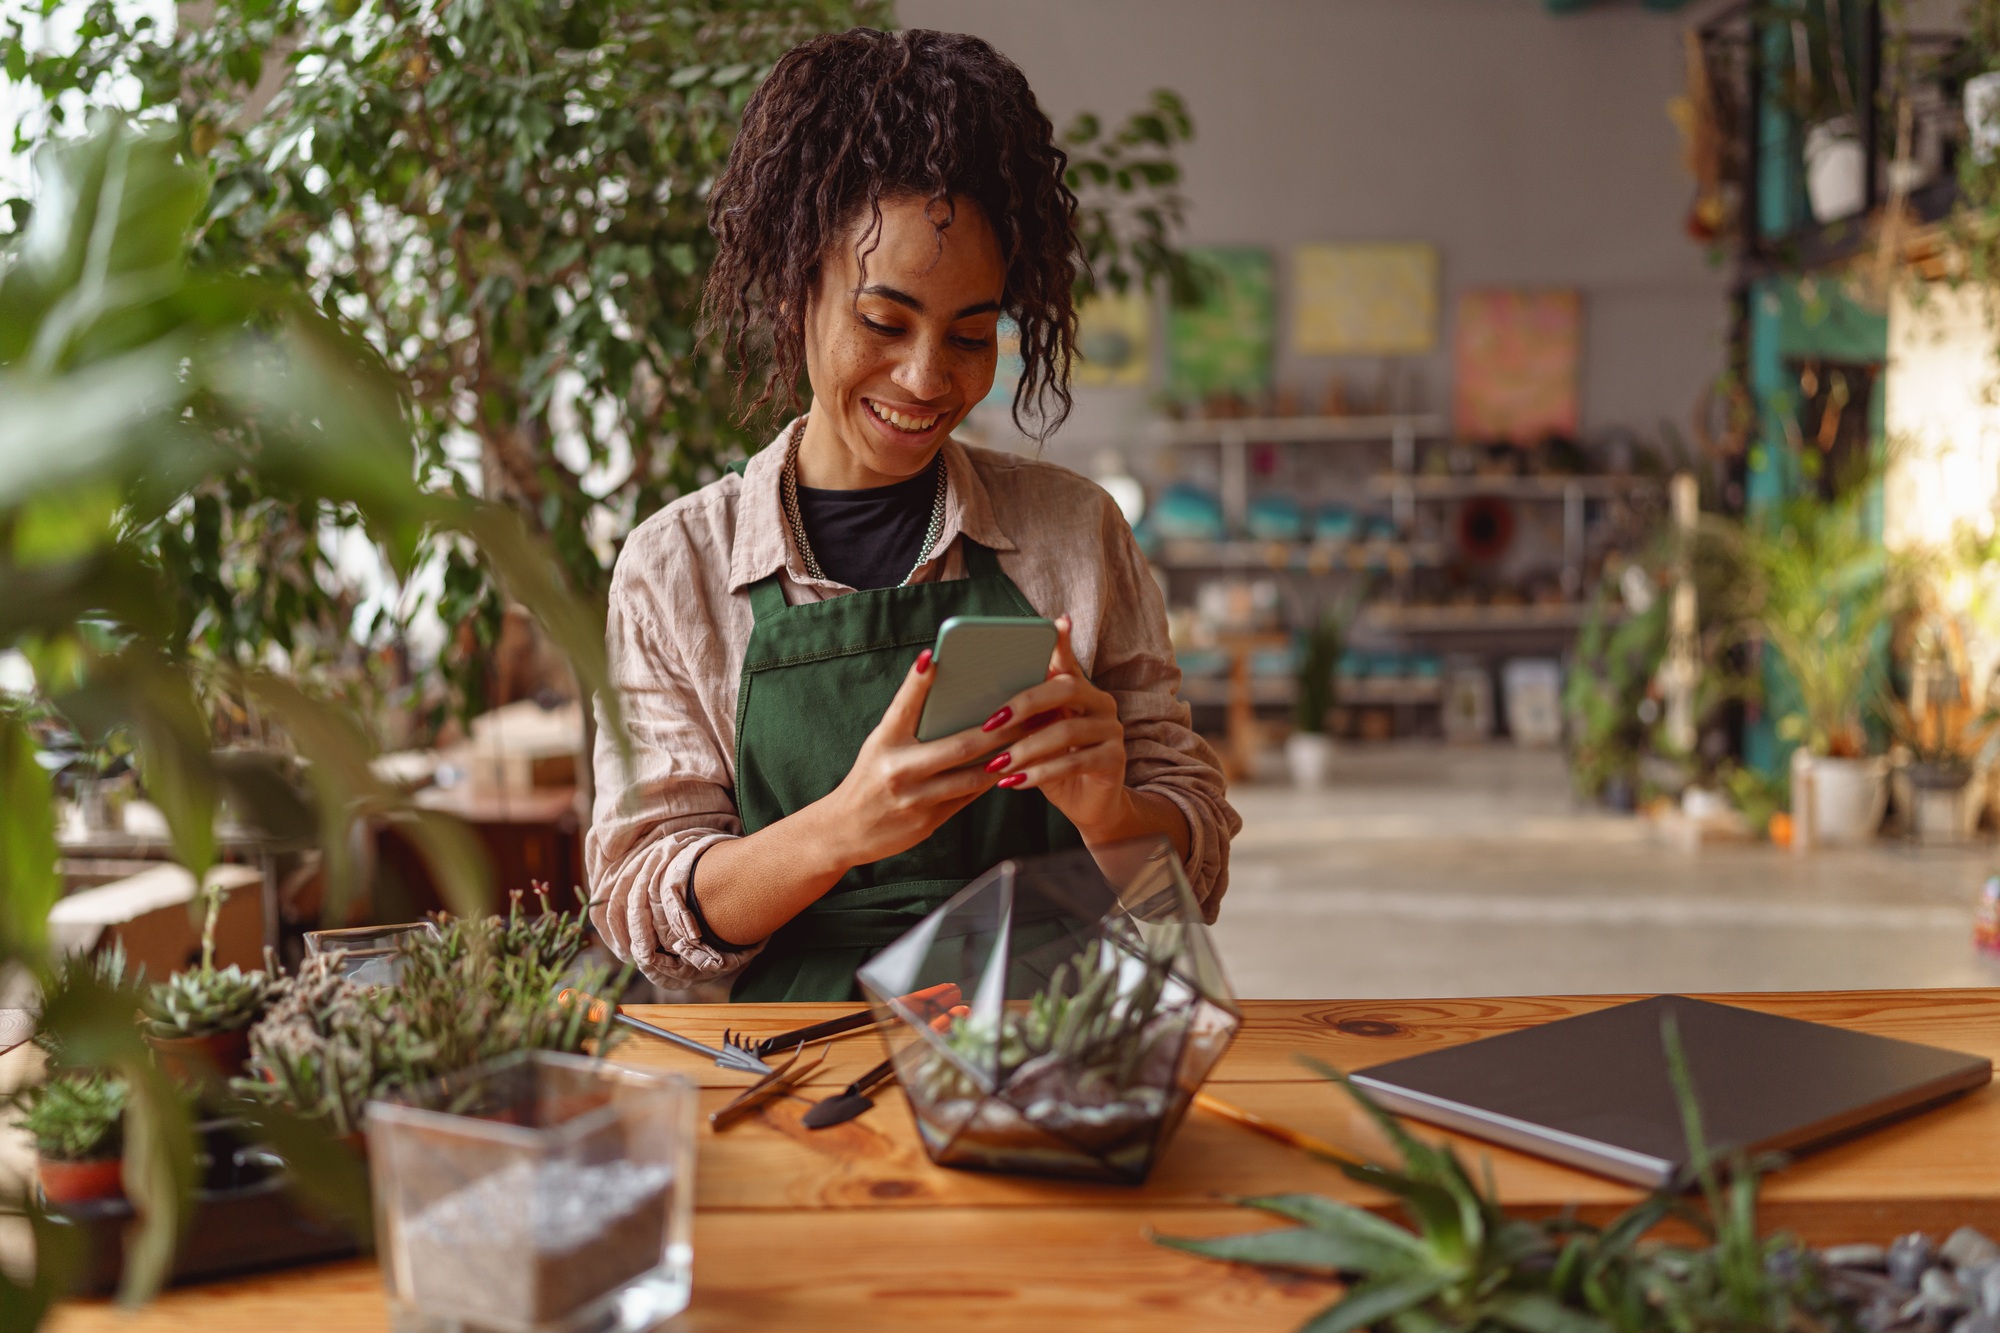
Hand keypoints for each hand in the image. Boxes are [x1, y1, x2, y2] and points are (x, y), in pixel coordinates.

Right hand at [812, 648, 1006, 866]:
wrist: (845, 830)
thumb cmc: (871, 777)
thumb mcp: (881, 744)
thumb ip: (910, 722)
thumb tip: (945, 688)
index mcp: (884, 742)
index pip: (902, 706)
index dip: (917, 681)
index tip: (933, 658)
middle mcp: (897, 769)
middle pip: (959, 747)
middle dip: (998, 731)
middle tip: (1027, 714)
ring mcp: (914, 799)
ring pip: (972, 777)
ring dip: (1004, 759)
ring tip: (1029, 741)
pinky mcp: (927, 822)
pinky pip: (967, 798)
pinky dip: (989, 781)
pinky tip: (1010, 767)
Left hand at [978, 616, 1138, 841]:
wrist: (1089, 805)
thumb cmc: (1055, 763)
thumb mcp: (1037, 736)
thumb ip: (1022, 716)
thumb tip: (979, 706)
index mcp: (1080, 690)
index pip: (1068, 660)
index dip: (1063, 642)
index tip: (1057, 622)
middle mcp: (1101, 703)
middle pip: (1066, 689)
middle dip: (1025, 704)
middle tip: (991, 723)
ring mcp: (1112, 730)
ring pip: (1066, 731)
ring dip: (1026, 748)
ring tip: (997, 764)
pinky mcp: (1114, 760)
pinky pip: (1074, 762)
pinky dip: (1040, 773)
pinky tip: (1014, 782)